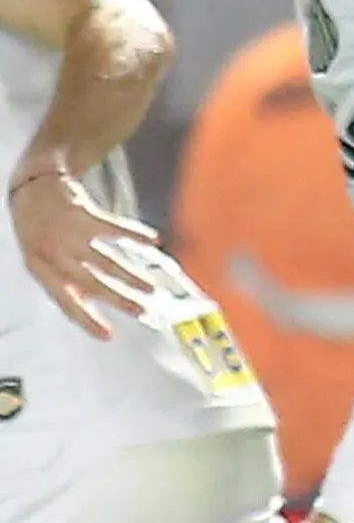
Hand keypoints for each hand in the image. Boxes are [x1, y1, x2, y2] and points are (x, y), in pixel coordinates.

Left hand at [9, 169, 157, 338]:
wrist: (30, 187)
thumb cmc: (37, 228)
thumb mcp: (40, 258)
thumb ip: (62, 278)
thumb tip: (88, 302)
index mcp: (41, 270)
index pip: (65, 301)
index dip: (86, 320)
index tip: (107, 335)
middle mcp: (54, 254)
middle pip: (90, 283)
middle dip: (117, 299)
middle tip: (141, 310)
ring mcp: (69, 234)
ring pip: (104, 261)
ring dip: (130, 275)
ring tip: (150, 287)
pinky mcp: (84, 214)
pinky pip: (115, 228)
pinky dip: (135, 235)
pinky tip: (153, 241)